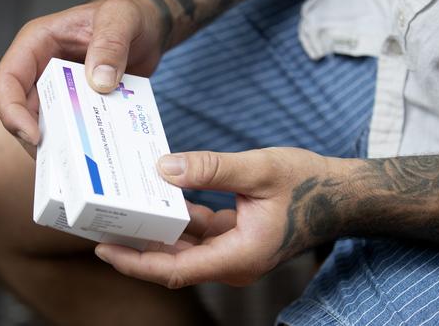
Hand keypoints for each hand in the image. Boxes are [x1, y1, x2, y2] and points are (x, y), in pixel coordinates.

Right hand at [0, 0, 167, 152]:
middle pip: (19, 111)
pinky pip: (69, 129)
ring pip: (42, 125)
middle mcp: (40, 68)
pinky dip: (79, 143)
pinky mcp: (76, 105)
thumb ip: (111, 44)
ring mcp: (57, 89)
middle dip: (34, 137)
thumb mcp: (122, 19)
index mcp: (37, 43)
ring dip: (57, 145)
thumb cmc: (129, 14)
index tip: (35, 136)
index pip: (7, 81)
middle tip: (62, 159)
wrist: (147, 27)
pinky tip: (95, 157)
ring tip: (79, 163)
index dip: (12, 112)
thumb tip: (100, 82)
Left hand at [95, 147, 353, 287]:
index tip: (105, 248)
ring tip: (120, 210)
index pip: (177, 270)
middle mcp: (232, 262)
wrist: (340, 194)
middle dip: (135, 248)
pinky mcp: (232, 238)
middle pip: (172, 263)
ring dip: (153, 232)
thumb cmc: (308, 184)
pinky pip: (195, 234)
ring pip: (182, 249)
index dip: (137, 263)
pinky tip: (158, 194)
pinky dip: (175, 218)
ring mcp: (231, 252)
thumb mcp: (259, 170)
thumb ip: (211, 169)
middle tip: (99, 227)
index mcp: (239, 255)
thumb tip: (164, 169)